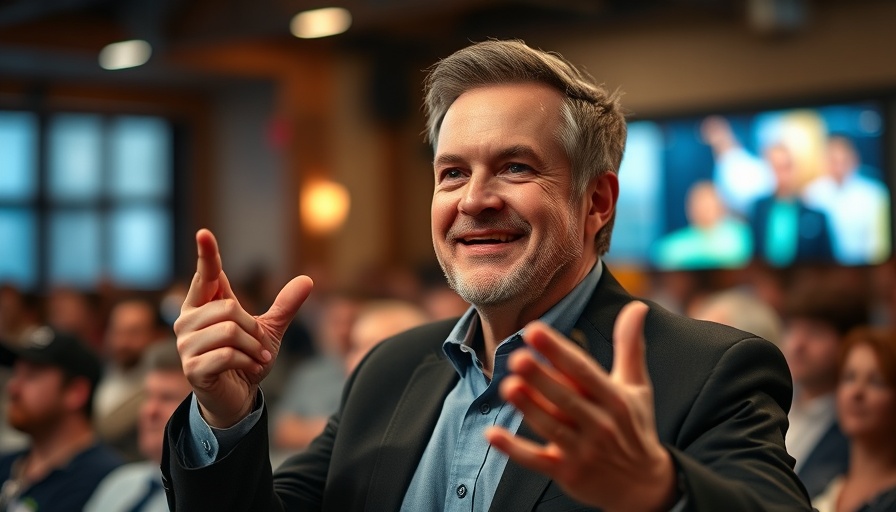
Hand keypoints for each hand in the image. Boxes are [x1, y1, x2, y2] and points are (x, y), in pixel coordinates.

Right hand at [173, 229, 312, 427]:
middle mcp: (187, 321)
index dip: (206, 254)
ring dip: (252, 347)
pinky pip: (227, 355)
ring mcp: (186, 345)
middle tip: (258, 345)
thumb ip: (284, 305)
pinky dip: (248, 362)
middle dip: (253, 329)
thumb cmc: (246, 359)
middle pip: (229, 308)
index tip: (205, 232)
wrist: (237, 398)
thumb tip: (309, 279)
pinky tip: (249, 369)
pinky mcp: (192, 368)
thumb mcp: (269, 330)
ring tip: (255, 358)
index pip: (205, 275)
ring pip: (229, 332)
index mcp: (202, 305)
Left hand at [485, 301, 676, 511]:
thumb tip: (636, 305)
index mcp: (615, 400)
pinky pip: (536, 460)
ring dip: (529, 408)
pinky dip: (514, 450)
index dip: (559, 351)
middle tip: (517, 357)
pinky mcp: (567, 473)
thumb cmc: (635, 426)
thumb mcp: (637, 386)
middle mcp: (601, 425)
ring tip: (507, 386)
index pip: (585, 371)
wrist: (643, 486)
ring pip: (551, 427)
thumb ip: (630, 345)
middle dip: (542, 379)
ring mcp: (583, 452)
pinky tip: (492, 434)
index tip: (535, 330)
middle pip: (567, 399)